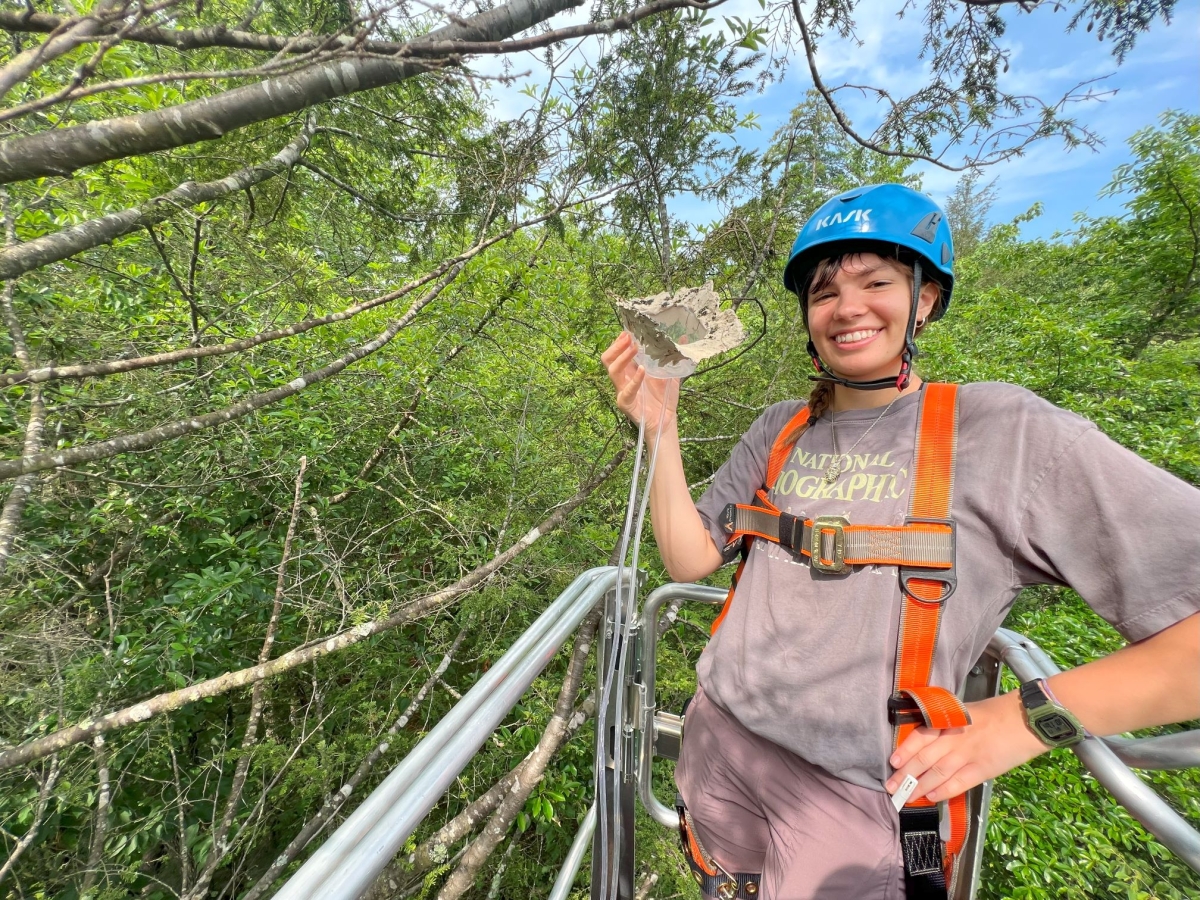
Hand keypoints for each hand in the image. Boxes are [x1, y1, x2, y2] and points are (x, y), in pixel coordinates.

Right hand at [600, 331, 679, 430]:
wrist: (667, 420)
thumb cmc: (665, 397)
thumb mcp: (670, 373)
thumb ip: (673, 356)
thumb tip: (683, 337)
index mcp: (630, 370)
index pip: (617, 352)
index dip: (619, 341)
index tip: (628, 330)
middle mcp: (623, 379)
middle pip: (608, 359)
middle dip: (617, 346)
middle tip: (628, 337)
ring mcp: (622, 391)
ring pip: (612, 371)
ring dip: (622, 357)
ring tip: (634, 348)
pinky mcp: (626, 403)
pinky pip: (626, 391)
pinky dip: (634, 380)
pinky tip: (642, 370)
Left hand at [885, 692, 1048, 803]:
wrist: (1026, 719)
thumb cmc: (996, 712)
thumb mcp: (965, 711)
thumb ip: (947, 723)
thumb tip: (928, 738)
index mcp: (949, 720)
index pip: (921, 736)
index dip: (906, 750)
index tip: (894, 762)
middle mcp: (955, 738)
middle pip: (925, 758)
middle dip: (906, 774)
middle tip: (892, 787)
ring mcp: (968, 754)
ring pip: (938, 773)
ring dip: (920, 786)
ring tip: (907, 796)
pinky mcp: (983, 769)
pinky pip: (959, 782)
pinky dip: (944, 791)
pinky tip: (932, 797)